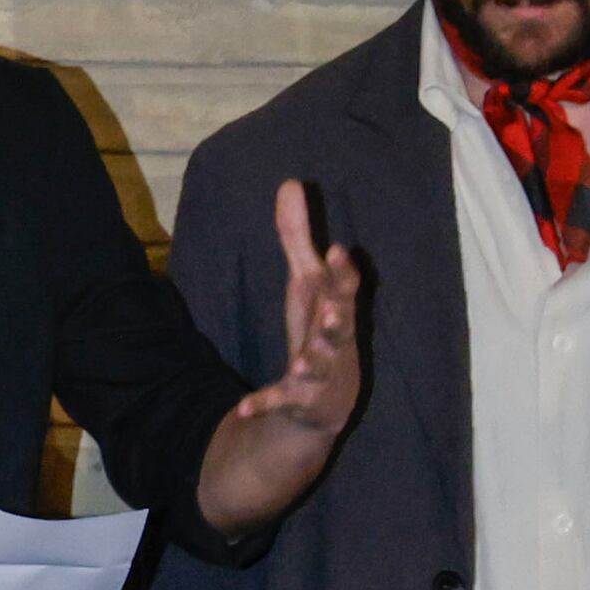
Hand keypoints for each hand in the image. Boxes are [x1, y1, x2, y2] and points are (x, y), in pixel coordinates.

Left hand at [192, 181, 367, 535]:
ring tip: (304, 360)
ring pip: (321, 368)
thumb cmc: (318, 332)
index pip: (343, 289)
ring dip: (314, 362)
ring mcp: (324, 375)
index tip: (337, 250)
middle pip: (340, 328)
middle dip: (338, 316)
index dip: (342, 273)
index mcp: (336, 310)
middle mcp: (337, 342)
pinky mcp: (302, 402)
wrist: (320, 403)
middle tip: (333, 307)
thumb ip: (298, 237)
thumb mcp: (306, 285)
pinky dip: (266, 404)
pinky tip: (245, 407)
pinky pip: (283, 403)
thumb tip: (290, 182)